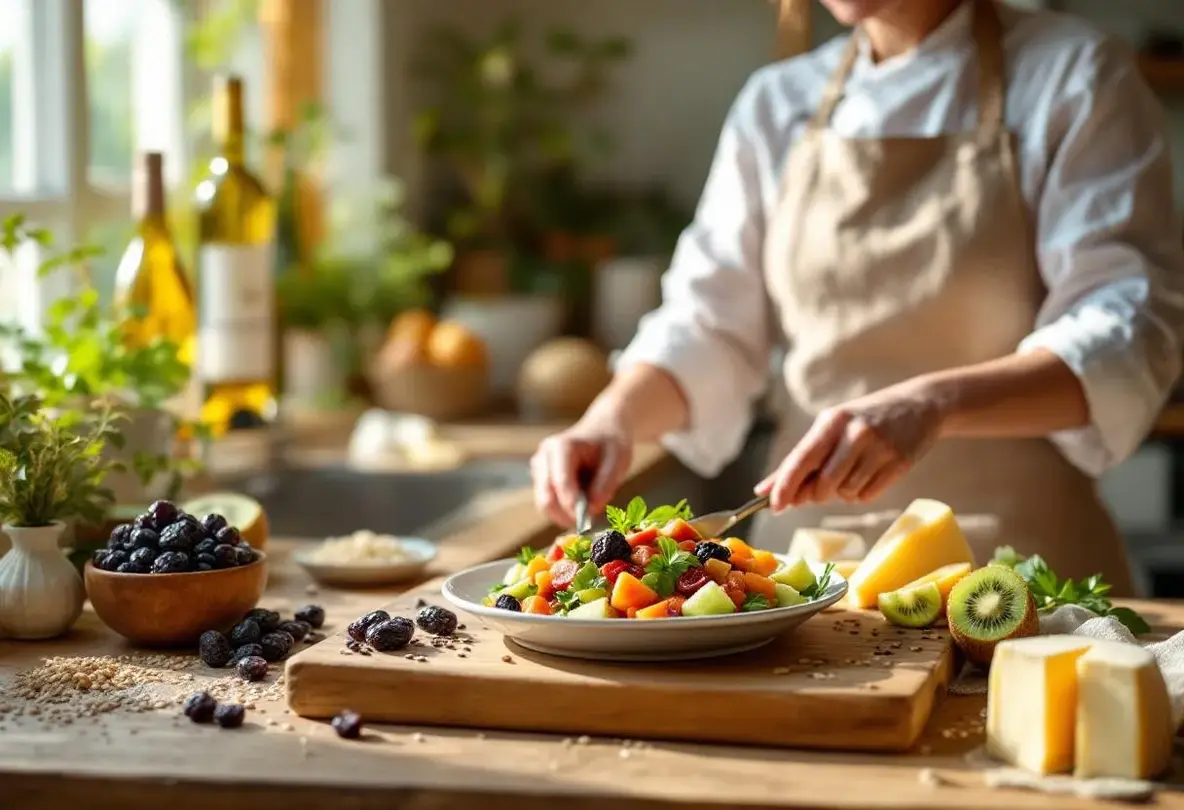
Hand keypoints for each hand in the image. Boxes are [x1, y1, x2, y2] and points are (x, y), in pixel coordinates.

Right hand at [530, 414, 633, 528]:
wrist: (602, 429)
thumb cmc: (611, 444)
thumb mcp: (618, 461)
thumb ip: (605, 485)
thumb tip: (591, 509)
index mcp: (561, 447)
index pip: (560, 482)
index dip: (573, 504)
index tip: (590, 517)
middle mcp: (543, 457)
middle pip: (547, 498)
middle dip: (568, 513)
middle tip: (592, 519)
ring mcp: (539, 468)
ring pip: (545, 505)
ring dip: (566, 514)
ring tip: (591, 508)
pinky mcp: (540, 479)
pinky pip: (548, 504)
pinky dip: (564, 511)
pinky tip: (583, 503)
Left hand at [755, 381, 945, 511]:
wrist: (921, 405)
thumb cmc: (866, 418)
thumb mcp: (832, 427)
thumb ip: (801, 459)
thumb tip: (767, 490)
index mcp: (833, 421)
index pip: (802, 459)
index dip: (785, 486)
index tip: (774, 506)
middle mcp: (855, 433)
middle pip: (823, 484)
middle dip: (817, 493)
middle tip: (823, 485)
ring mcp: (879, 448)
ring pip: (845, 493)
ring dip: (842, 492)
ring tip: (853, 469)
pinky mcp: (899, 464)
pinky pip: (867, 495)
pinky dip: (861, 492)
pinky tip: (870, 473)